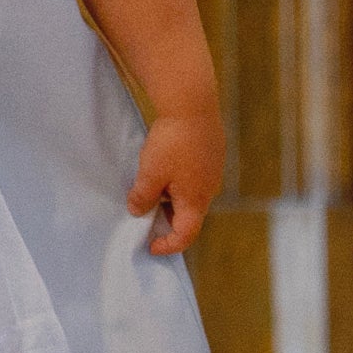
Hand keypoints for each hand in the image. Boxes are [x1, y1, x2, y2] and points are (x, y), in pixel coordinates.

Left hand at [127, 108, 225, 254]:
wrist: (193, 105)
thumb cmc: (172, 142)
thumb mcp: (149, 174)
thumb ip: (143, 198)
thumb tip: (138, 211)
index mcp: (196, 201)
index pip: (186, 236)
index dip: (167, 246)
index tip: (150, 246)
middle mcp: (210, 190)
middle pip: (188, 216)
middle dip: (165, 219)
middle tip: (144, 212)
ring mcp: (213, 172)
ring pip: (191, 196)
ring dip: (170, 198)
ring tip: (151, 184)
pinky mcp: (213, 156)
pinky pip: (195, 178)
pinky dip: (178, 181)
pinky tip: (164, 165)